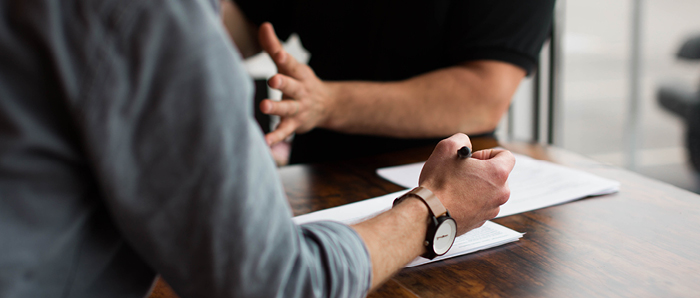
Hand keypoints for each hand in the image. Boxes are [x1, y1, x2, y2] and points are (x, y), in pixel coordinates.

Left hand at [258, 22, 334, 144]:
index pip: (292, 65)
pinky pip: (285, 131)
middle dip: (283, 82)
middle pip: (292, 86)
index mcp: (299, 74)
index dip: (285, 58)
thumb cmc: (300, 82)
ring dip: (277, 108)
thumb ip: (274, 47)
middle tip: (273, 79)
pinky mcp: (294, 124)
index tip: (279, 54)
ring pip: (288, 109)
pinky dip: (276, 137)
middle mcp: (300, 91)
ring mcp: (298, 108)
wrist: (327, 106)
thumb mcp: (289, 65)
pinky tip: (265, 142)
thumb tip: (264, 26)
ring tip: (265, 106)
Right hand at [419, 134, 514, 234]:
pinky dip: (470, 201)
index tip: (474, 158)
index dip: (488, 153)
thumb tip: (465, 143)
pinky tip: (454, 199)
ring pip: (489, 192)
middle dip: (481, 171)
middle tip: (462, 172)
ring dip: (476, 187)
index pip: (506, 156)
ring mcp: (491, 209)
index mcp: (497, 174)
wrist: (429, 213)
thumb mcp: (446, 148)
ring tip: (456, 186)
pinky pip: (480, 206)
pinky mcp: (481, 221)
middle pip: (498, 175)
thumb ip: (461, 139)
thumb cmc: (438, 184)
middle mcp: (500, 193)